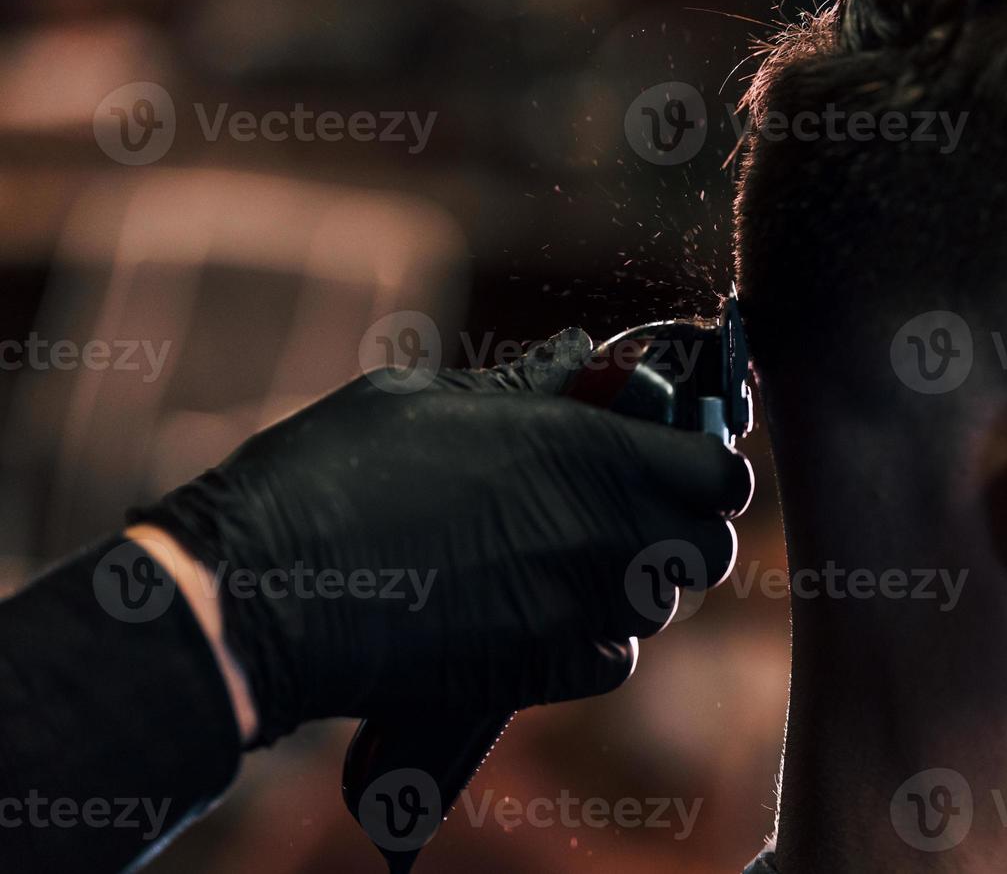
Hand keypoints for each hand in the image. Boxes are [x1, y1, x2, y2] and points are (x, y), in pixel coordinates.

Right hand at [129, 330, 752, 747]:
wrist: (263, 592)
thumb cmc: (333, 473)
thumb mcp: (426, 398)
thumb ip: (525, 385)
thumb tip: (581, 354)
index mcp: (586, 451)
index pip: (720, 471)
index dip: (716, 465)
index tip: (694, 458)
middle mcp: (602, 533)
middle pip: (710, 546)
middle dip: (687, 525)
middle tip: (636, 505)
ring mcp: (576, 610)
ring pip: (661, 602)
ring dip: (638, 579)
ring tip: (578, 553)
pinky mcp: (540, 673)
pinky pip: (614, 659)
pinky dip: (598, 638)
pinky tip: (549, 610)